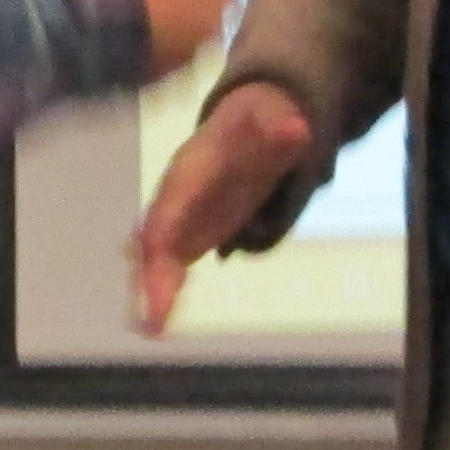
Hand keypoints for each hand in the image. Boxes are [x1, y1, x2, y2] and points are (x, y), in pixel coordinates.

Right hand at [129, 78, 315, 335]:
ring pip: (157, 258)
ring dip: (153, 291)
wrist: (241, 129)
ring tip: (151, 328)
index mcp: (189, 166)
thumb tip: (298, 129)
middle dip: (151, 272)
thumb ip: (280, 131)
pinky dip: (163, 295)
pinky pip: (169, 269)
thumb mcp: (271, 120)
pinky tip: (157, 326)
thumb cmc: (253, 126)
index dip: (162, 224)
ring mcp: (177, 220)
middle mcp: (174, 196)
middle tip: (152, 315)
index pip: (173, 197)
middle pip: (158, 235)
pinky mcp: (186, 240)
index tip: (155, 251)